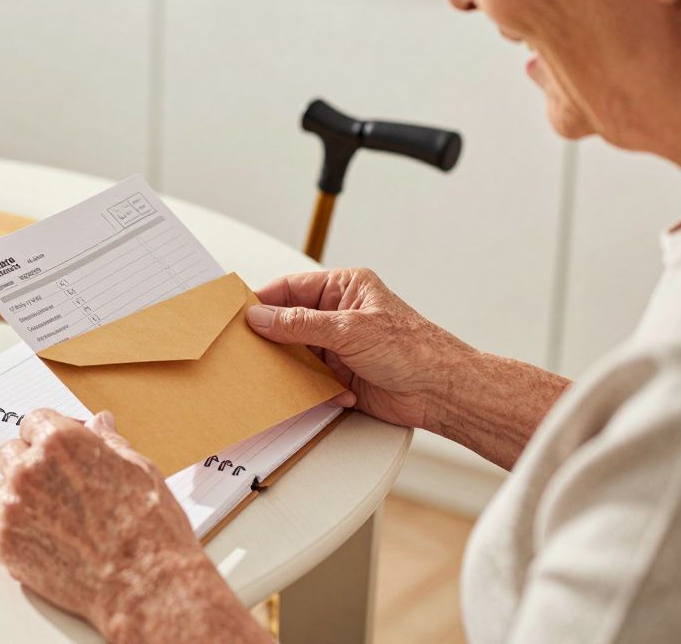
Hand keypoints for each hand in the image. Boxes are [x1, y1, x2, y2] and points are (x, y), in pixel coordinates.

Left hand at [0, 410, 269, 642]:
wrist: (146, 583)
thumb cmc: (148, 527)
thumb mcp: (138, 469)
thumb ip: (108, 442)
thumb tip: (99, 424)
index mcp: (60, 442)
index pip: (34, 421)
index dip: (48, 436)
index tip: (57, 451)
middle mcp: (29, 469)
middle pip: (10, 453)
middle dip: (29, 464)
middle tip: (56, 486)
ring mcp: (13, 508)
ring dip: (18, 498)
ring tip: (52, 518)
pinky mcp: (6, 545)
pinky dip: (12, 531)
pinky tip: (41, 539)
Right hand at [245, 268, 475, 430]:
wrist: (442, 391)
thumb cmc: (414, 349)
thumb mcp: (350, 329)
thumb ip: (301, 324)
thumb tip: (262, 317)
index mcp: (344, 288)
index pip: (291, 288)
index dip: (263, 301)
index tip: (238, 315)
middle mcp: (338, 314)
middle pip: (288, 322)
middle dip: (271, 338)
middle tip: (247, 349)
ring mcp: (338, 345)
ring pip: (295, 353)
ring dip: (289, 366)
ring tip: (272, 374)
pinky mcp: (339, 375)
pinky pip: (308, 379)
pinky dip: (307, 388)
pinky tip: (314, 392)